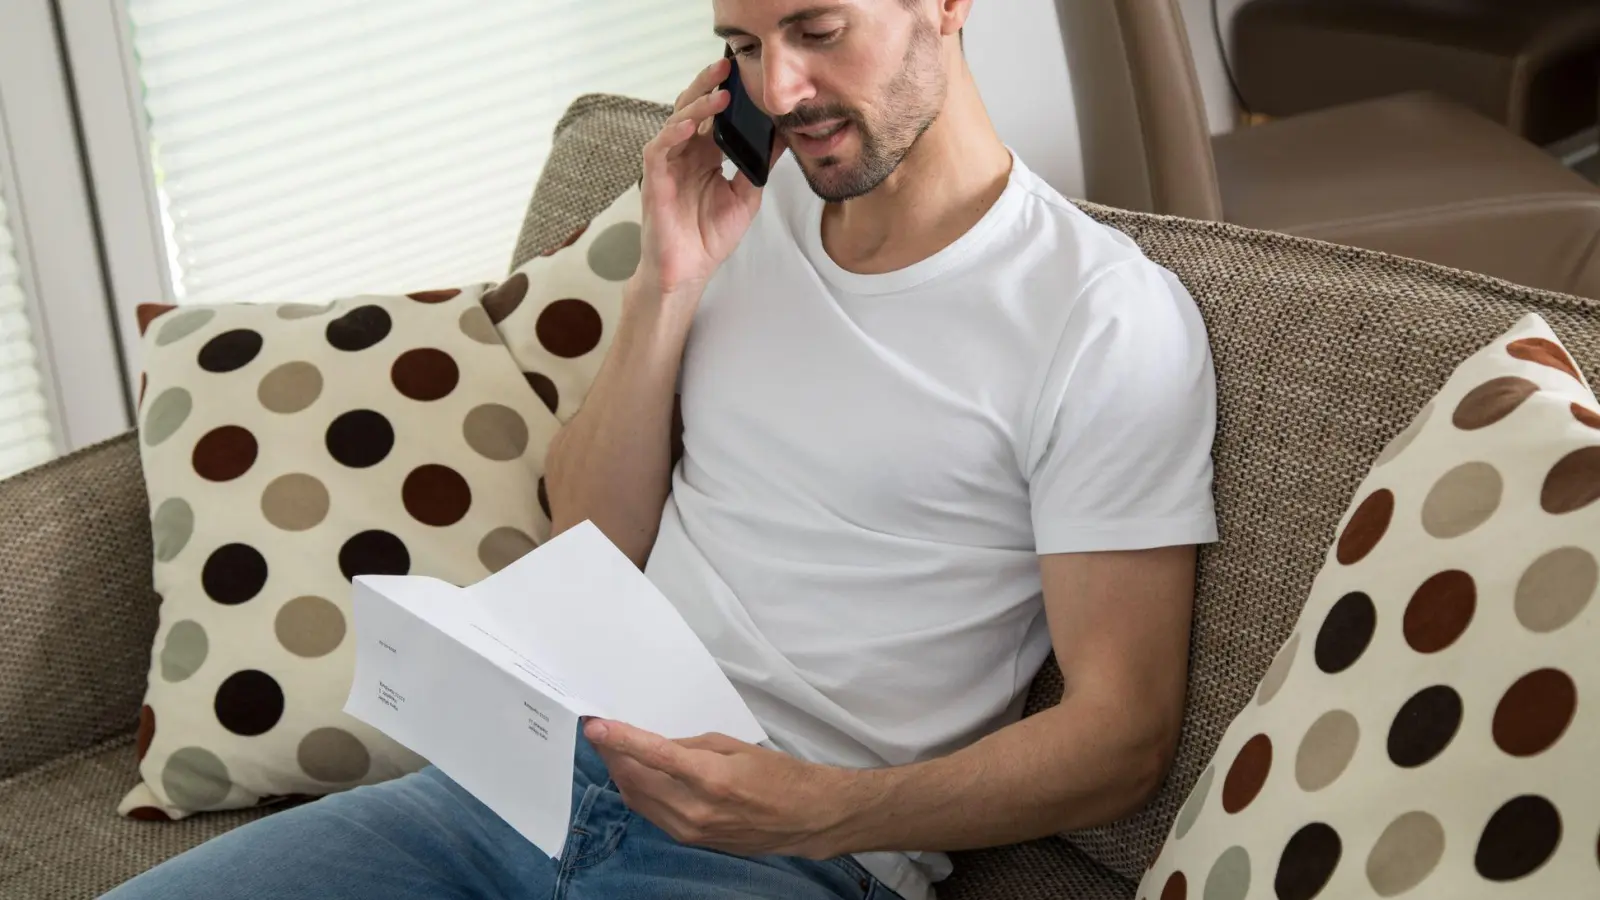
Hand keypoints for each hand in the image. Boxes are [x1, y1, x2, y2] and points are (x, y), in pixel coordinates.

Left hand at [584, 718, 849, 858]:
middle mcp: (695, 809)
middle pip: (636, 780)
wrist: (804, 818)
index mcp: (711, 778)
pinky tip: (636, 774)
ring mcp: (690, 830)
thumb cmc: (778, 774)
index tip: (595, 726)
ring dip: (621, 773)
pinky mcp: (690, 841)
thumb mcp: (734, 746)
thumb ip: (690, 746)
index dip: (620, 740)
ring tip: (612, 750)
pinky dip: (638, 791)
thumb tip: (655, 746)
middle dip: (613, 754)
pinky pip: (652, 813)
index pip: (654, 756)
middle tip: (600, 732)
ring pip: (637, 799)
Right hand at [635, 58, 786, 300]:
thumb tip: (783, 137)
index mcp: (705, 155)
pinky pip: (659, 149)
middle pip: (692, 109)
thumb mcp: (746, 194)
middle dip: (708, 86)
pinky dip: (673, 134)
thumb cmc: (710, 236)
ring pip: (676, 122)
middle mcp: (685, 154)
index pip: (713, 115)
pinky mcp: (654, 181)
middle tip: (728, 68)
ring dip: (697, 106)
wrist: (689, 270)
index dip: (725, 94)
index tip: (745, 75)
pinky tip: (691, 126)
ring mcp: (668, 165)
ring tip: (721, 95)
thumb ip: (759, 164)